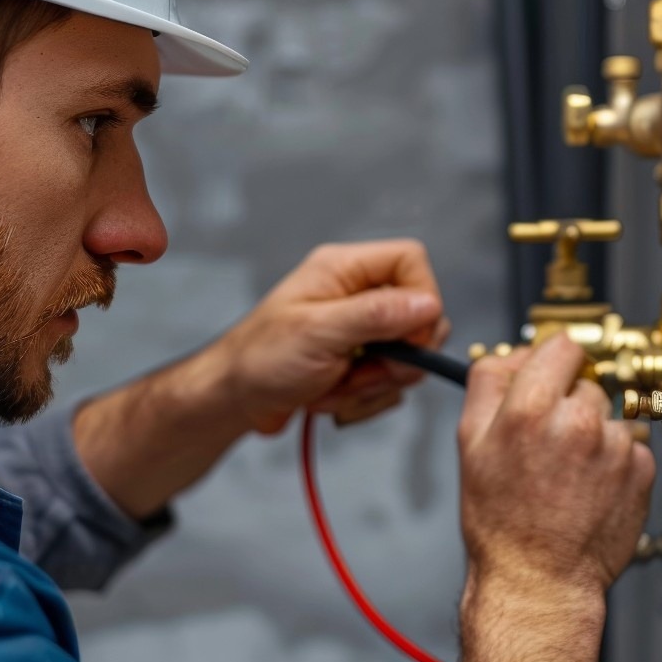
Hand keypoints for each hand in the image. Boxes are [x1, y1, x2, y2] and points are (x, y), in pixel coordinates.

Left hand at [211, 240, 449, 434]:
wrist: (234, 399)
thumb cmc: (260, 359)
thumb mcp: (318, 333)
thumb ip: (375, 316)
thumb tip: (428, 305)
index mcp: (344, 270)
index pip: (411, 262)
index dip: (422, 299)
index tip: (408, 339)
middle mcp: (356, 294)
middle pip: (419, 315)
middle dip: (397, 357)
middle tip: (364, 373)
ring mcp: (359, 331)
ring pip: (407, 356)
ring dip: (374, 384)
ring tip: (332, 386)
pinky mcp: (358, 362)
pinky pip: (389, 382)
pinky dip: (363, 398)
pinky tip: (329, 396)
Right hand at [455, 337, 654, 661]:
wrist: (539, 579)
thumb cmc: (501, 522)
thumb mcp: (470, 444)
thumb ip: (489, 382)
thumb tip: (515, 352)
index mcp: (530, 408)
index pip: (563, 346)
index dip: (554, 364)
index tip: (550, 381)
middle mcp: (578, 422)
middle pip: (586, 383)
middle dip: (569, 406)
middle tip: (548, 447)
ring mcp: (615, 447)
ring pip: (609, 417)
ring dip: (594, 437)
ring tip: (569, 475)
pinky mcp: (640, 471)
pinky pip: (630, 448)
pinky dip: (615, 464)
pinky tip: (590, 489)